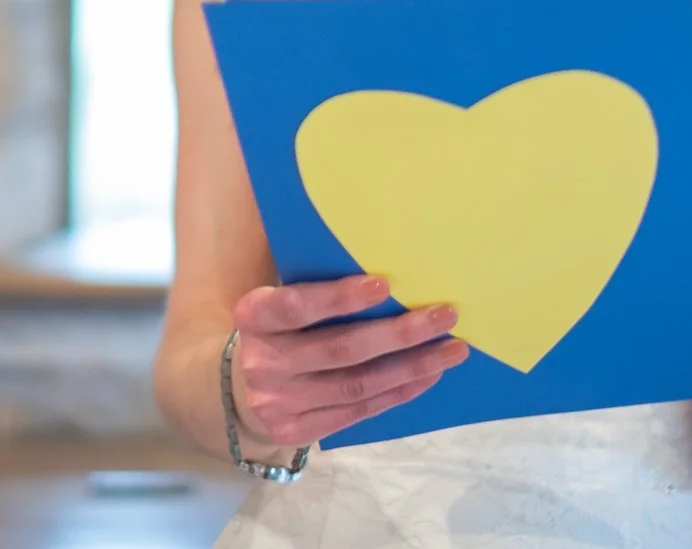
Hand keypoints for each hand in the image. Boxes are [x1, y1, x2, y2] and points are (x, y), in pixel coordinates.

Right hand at [228, 275, 470, 448]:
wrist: (239, 389)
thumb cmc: (278, 328)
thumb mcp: (278, 299)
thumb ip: (313, 283)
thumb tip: (383, 260)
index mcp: (254, 316)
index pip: (297, 305)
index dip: (339, 297)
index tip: (385, 284)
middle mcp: (263, 362)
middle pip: (340, 349)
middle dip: (398, 333)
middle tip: (444, 316)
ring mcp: (280, 403)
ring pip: (357, 385)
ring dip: (411, 366)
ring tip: (452, 350)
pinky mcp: (298, 431)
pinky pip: (358, 411)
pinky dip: (398, 392)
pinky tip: (427, 375)